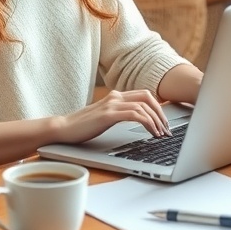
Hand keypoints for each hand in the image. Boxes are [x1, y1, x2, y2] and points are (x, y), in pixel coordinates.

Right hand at [54, 89, 171, 144]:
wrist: (63, 129)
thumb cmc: (83, 126)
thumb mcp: (106, 117)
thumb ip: (120, 114)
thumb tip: (140, 121)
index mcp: (116, 96)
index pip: (144, 95)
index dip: (158, 107)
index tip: (164, 122)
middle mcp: (115, 96)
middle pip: (148, 97)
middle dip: (161, 113)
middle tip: (167, 128)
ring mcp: (111, 104)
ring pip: (144, 106)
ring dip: (156, 121)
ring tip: (161, 134)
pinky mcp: (108, 115)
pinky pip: (135, 115)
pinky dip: (147, 123)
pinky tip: (151, 132)